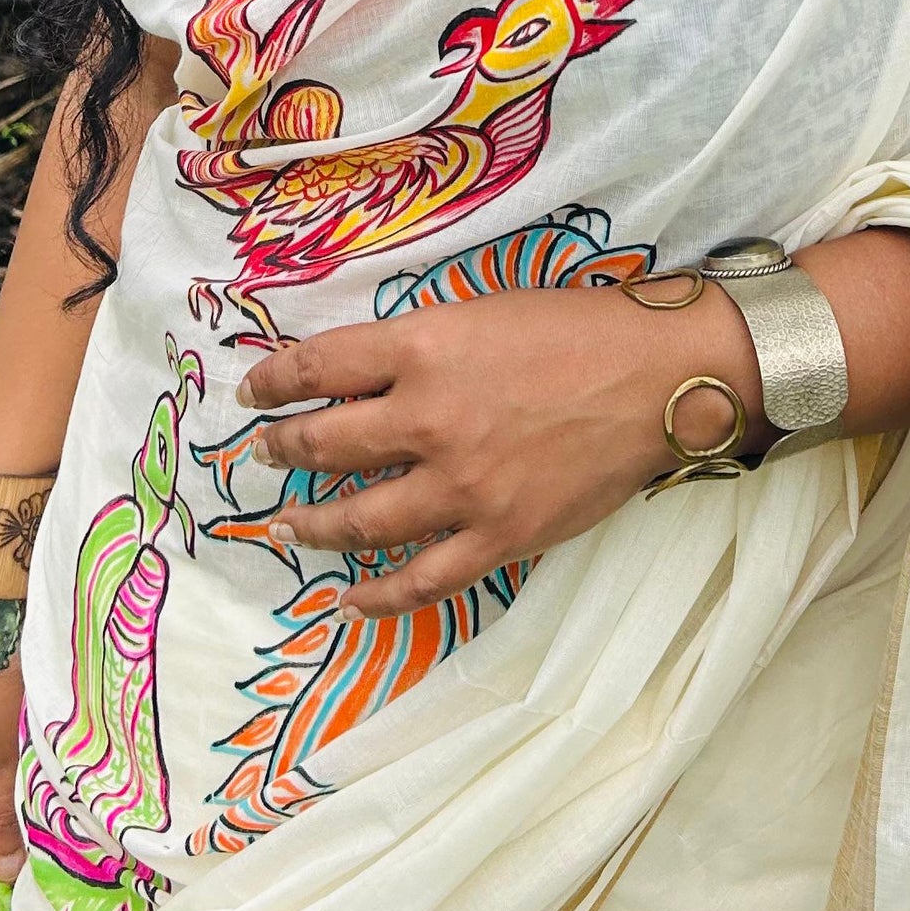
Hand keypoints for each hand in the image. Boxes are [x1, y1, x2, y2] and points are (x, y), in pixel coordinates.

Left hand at [241, 281, 760, 619]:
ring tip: (286, 525)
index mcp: (422, 348)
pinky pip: (421, 581)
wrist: (658, 377)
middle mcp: (428, 418)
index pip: (318, 366)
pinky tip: (348, 599)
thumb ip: (419, 346)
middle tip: (262, 455)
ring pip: (358, 520)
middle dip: (280, 450)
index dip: (272, 381)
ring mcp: (462, 486)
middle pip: (324, 443)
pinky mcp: (499, 536)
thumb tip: (359, 377)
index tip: (251, 394)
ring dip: (310, 524)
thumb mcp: (481, 311)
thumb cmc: (575, 328)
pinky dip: (377, 596)